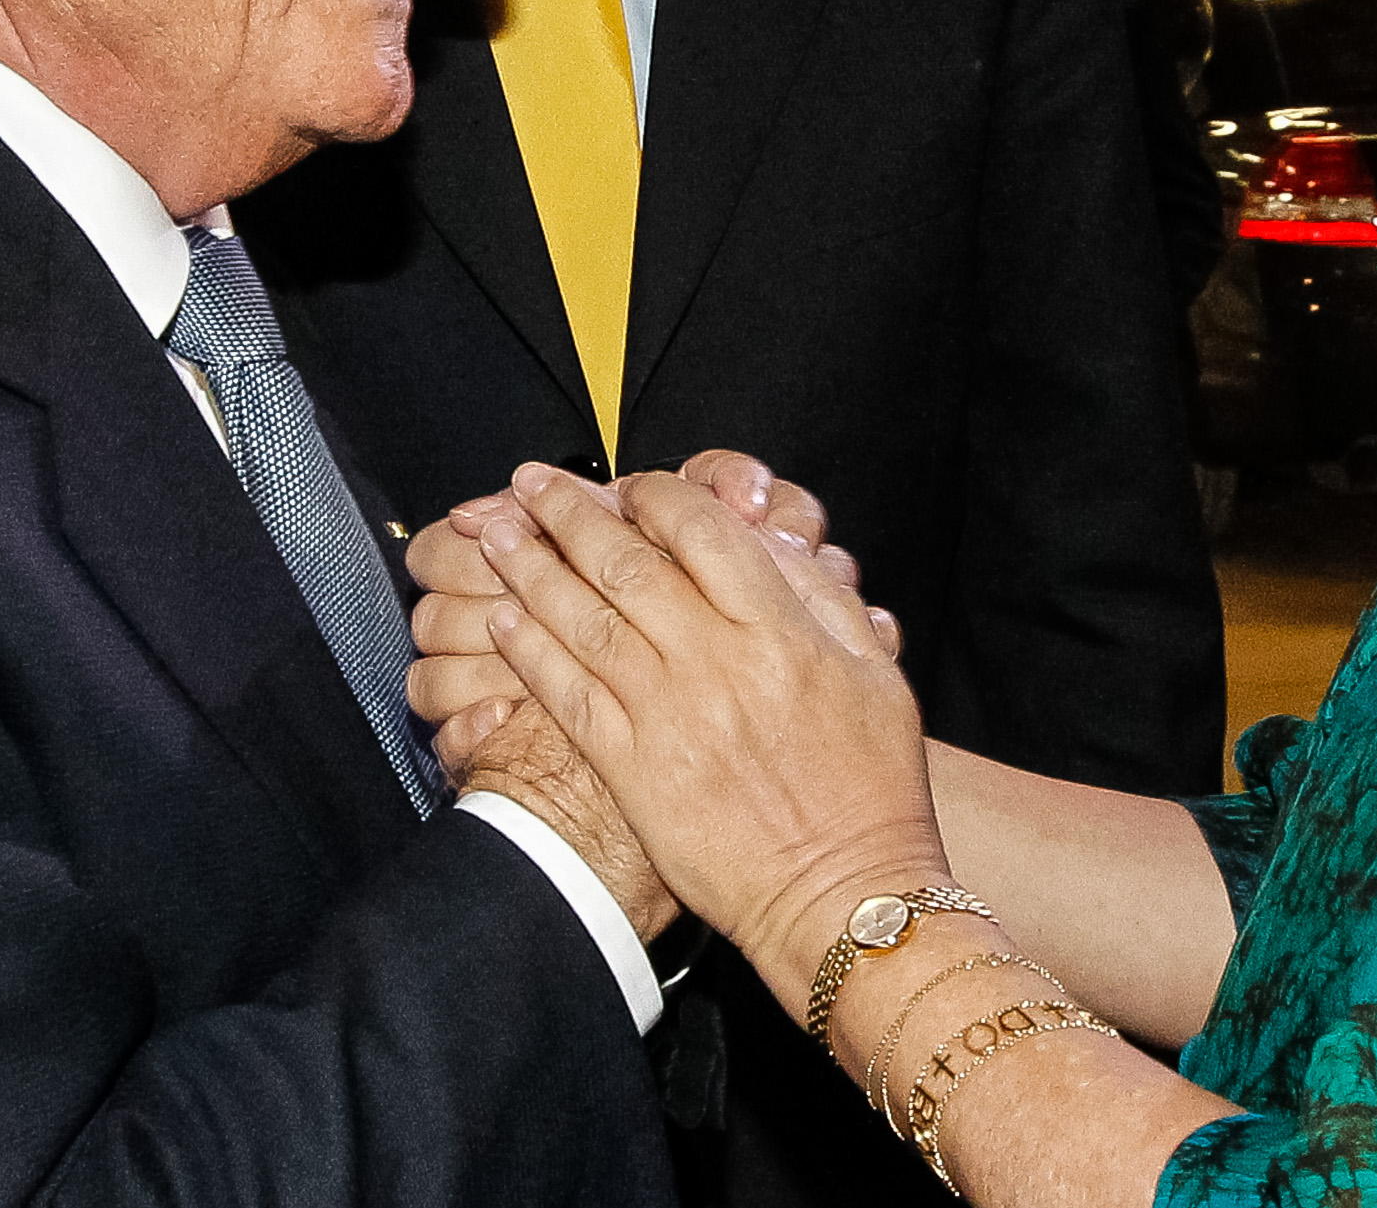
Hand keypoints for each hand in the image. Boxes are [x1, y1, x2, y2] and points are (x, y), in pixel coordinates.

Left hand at [472, 464, 944, 992]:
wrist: (842, 893)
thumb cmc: (871, 787)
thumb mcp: (876, 673)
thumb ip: (822, 599)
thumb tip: (771, 544)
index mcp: (779, 629)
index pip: (701, 531)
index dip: (655, 496)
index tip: (629, 484)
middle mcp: (716, 660)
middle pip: (625, 562)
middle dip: (570, 514)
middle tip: (530, 484)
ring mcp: (668, 714)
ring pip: (584, 620)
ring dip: (534, 570)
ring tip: (499, 535)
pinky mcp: (634, 769)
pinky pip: (570, 695)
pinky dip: (533, 652)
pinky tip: (506, 622)